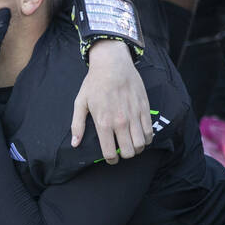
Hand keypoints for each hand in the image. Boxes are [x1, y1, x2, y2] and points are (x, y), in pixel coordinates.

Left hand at [73, 40, 151, 162]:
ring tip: (131, 143)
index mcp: (103, 123)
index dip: (111, 160)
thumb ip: (77, 125)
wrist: (113, 64)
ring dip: (136, 148)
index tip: (111, 158)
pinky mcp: (144, 109)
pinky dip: (146, 138)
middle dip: (125, 155)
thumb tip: (75, 144)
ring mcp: (134, 116)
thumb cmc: (94, 83)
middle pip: (128, 152)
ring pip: (141, 144)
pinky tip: (140, 135)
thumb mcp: (80, 103)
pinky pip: (149, 131)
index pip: (110, 153)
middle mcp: (120, 122)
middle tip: (121, 150)